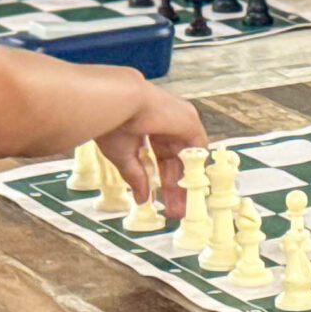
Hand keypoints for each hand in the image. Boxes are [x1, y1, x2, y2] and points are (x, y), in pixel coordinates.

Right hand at [97, 81, 207, 211]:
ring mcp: (179, 122)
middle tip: (174, 210)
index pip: (160, 159)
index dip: (161, 180)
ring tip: (182, 208)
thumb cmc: (112, 120)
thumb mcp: (124, 154)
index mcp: (148, 127)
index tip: (160, 199)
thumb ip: (136, 176)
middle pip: (175, 162)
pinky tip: (190, 189)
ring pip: (186, 159)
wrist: (118, 102)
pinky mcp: (189, 122)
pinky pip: (197, 150)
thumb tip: (141, 198)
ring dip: (185, 185)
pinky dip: (194, 169)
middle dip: (174, 188)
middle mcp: (166, 124)